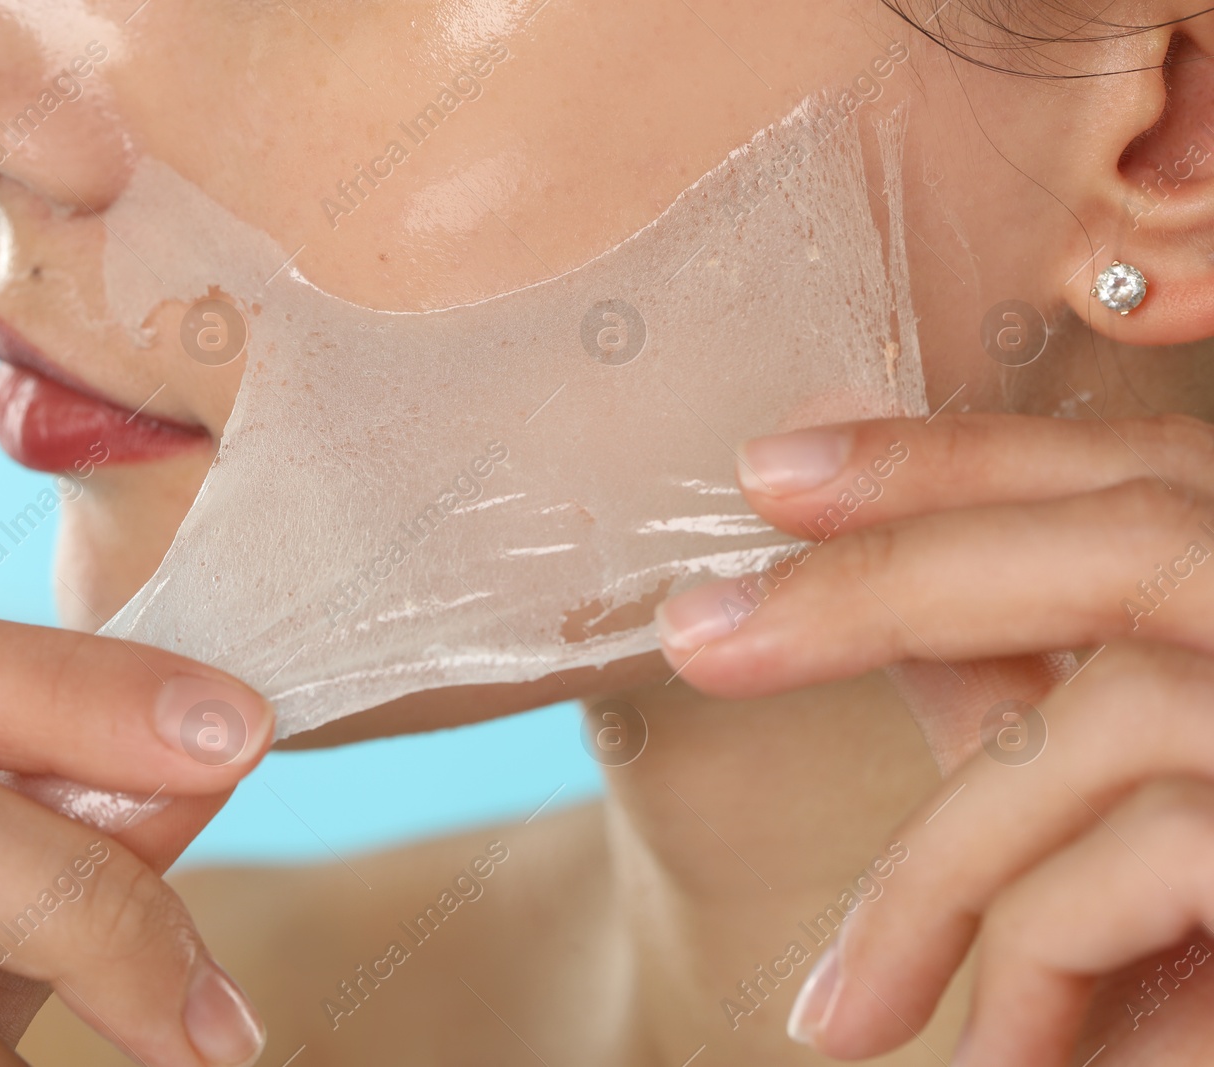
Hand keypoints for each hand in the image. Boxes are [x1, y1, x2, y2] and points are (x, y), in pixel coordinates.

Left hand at [655, 413, 1213, 1065]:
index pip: (1137, 468)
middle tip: (693, 634)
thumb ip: (1042, 701)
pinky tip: (995, 1062)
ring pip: (1103, 722)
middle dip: (882, 577)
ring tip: (833, 1017)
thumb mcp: (1156, 813)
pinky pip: (1153, 860)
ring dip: (931, 876)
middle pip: (1119, 537)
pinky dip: (1037, 960)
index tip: (772, 468)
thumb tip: (882, 628)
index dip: (949, 456)